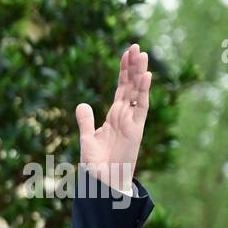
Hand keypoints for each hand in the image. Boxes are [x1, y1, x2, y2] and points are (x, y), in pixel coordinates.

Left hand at [75, 42, 151, 192]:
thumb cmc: (96, 165)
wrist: (102, 182)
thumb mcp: (87, 139)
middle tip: (135, 46)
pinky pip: (141, 107)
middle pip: (130, 85)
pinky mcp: (136, 129)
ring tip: (142, 54)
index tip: (125, 53)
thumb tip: (82, 104)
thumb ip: (85, 121)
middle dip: (132, 66)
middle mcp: (124, 115)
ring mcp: (132, 121)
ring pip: (138, 92)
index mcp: (113, 116)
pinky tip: (145, 76)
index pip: (121, 88)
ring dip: (140, 73)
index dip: (123, 71)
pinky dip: (144, 91)